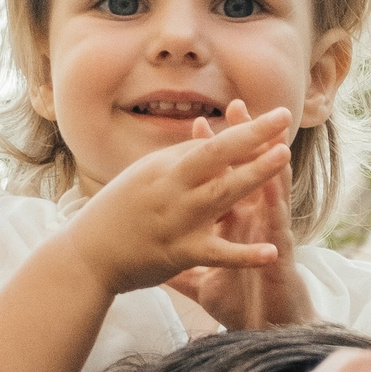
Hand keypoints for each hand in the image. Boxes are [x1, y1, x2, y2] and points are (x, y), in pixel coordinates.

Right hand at [51, 105, 294, 295]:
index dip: (246, 131)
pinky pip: (217, 254)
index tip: (276, 116)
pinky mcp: (178, 253)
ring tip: (284, 159)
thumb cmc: (118, 213)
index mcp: (164, 167)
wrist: (86, 255)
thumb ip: (179, 161)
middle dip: (252, 136)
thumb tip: (209, 136)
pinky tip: (271, 252)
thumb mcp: (145, 177)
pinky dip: (244, 255)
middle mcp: (170, 187)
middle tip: (284, 118)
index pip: (212, 144)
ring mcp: (176, 219)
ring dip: (254, 174)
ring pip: (221, 194)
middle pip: (216, 156)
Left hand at [190, 102, 315, 330]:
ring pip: (271, 194)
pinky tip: (274, 189)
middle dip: (241, 141)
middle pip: (246, 174)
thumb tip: (158, 259)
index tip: (194, 122)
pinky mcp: (280, 258)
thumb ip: (184, 266)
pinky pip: (278, 233)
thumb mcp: (203, 284)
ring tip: (267, 132)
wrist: (267, 334)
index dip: (209, 153)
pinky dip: (276, 212)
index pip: (220, 180)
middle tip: (235, 106)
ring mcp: (270, 238)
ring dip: (267, 162)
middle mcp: (254, 224)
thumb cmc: (240, 306)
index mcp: (234, 223)